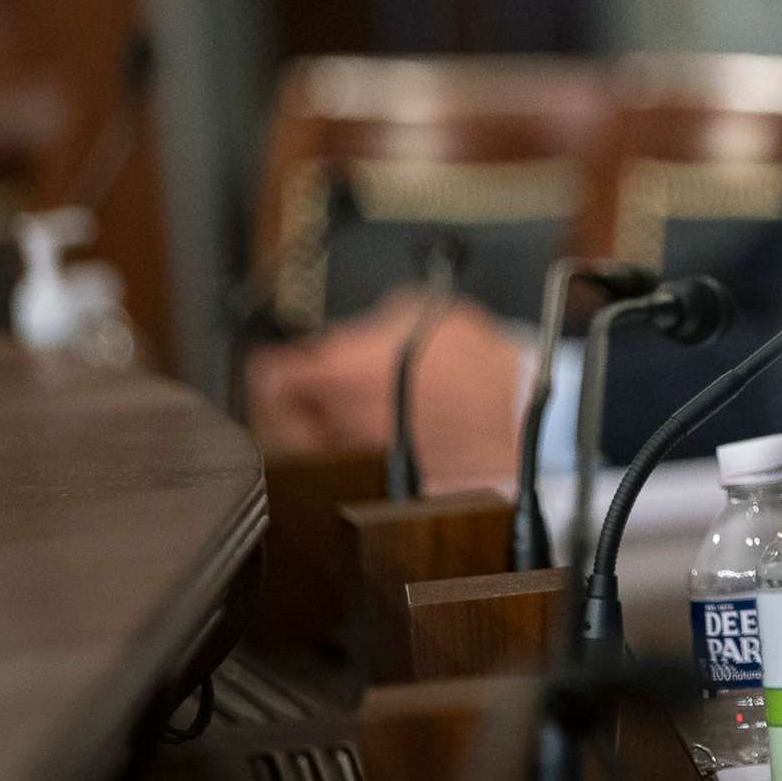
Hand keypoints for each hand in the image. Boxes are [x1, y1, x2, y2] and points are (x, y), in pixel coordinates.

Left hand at [246, 288, 526, 491]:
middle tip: (304, 384)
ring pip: (308, 443)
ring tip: (337, 405)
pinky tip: (371, 426)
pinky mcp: (376, 471)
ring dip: (315, 424)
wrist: (512, 414)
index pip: (268, 373)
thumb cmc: (473, 361)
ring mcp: (353, 450)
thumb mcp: (421, 310)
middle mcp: (334, 417)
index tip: (280, 355)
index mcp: (336, 371)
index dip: (271, 361)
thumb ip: (373, 320)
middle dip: (287, 400)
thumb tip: (361, 331)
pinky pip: (344, 457)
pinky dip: (347, 443)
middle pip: (278, 416)